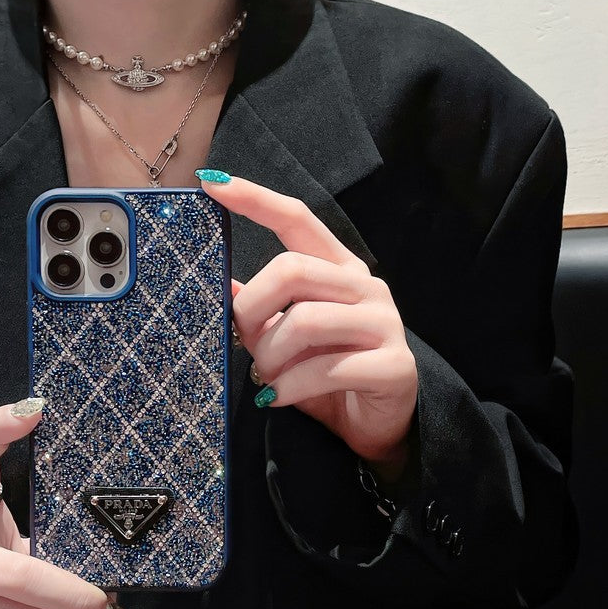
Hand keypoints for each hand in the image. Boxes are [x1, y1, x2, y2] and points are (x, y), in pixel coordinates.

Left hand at [201, 174, 417, 481]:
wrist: (375, 425)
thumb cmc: (325, 377)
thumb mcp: (287, 340)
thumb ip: (261, 311)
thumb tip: (221, 286)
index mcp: (339, 269)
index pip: (298, 219)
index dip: (255, 200)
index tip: (212, 183)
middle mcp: (365, 286)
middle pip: (291, 269)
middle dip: (251, 309)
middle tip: (242, 341)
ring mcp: (385, 323)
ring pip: (305, 321)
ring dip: (269, 357)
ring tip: (265, 378)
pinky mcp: (394, 365)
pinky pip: (325, 369)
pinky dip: (288, 388)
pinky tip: (277, 399)